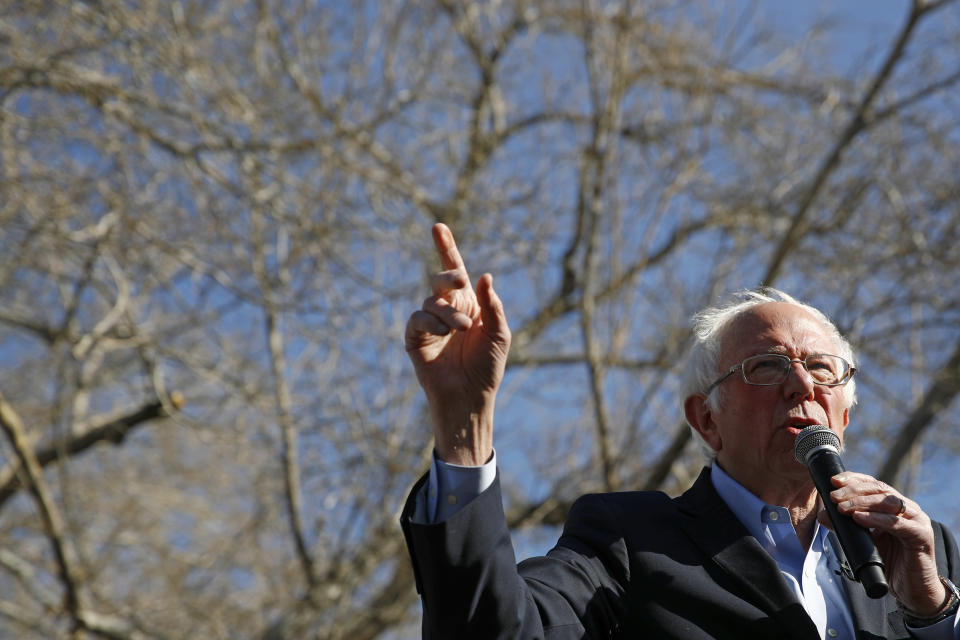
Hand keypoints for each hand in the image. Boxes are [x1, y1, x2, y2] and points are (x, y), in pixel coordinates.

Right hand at [404, 223, 510, 465]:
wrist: (470, 397)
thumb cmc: (488, 368)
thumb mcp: (498, 333)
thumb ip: (492, 305)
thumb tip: (484, 276)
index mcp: (468, 304)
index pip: (455, 271)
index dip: (446, 248)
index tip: (438, 227)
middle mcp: (447, 309)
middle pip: (441, 280)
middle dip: (449, 276)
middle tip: (460, 283)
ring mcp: (430, 324)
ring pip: (432, 301)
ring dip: (448, 312)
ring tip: (461, 330)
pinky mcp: (415, 338)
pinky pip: (417, 318)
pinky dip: (431, 322)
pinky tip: (443, 333)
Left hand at [821, 472, 945, 614]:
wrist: (913, 589)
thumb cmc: (889, 562)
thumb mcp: (864, 541)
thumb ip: (847, 527)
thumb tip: (823, 515)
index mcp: (895, 506)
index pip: (873, 484)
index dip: (854, 479)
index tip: (833, 481)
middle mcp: (908, 509)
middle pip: (880, 489)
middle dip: (854, 490)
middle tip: (833, 496)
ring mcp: (917, 520)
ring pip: (888, 502)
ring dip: (862, 502)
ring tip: (842, 508)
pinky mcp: (922, 536)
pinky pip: (897, 523)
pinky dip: (876, 519)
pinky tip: (859, 518)